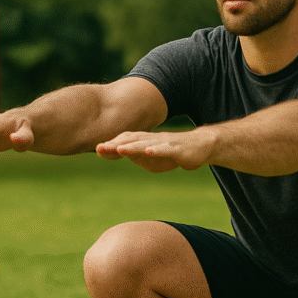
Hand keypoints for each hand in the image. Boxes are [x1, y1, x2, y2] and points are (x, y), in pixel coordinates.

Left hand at [96, 130, 212, 172]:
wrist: (200, 146)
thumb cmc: (174, 152)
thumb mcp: (153, 158)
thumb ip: (137, 156)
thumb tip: (120, 153)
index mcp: (145, 141)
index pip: (126, 142)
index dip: (112, 145)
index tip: (97, 149)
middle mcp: (152, 140)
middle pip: (132, 141)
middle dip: (116, 145)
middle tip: (100, 148)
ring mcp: (164, 143)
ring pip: (146, 144)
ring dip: (133, 147)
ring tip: (120, 149)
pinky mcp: (177, 149)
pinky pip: (165, 149)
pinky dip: (156, 150)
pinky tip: (148, 151)